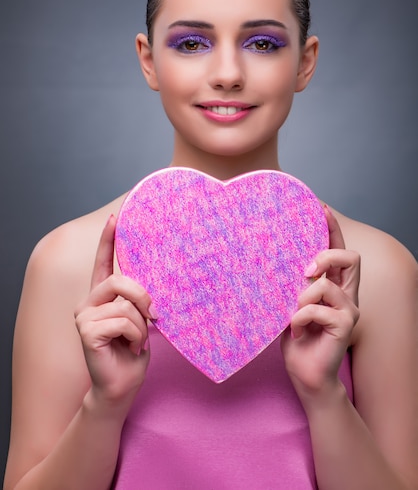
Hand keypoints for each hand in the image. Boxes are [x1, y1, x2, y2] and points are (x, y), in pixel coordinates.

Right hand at [74, 215, 153, 405]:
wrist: (123, 385)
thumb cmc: (133, 351)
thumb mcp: (141, 318)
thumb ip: (140, 298)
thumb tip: (155, 281)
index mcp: (103, 295)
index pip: (102, 261)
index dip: (107, 239)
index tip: (114, 217)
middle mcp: (90, 301)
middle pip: (120, 278)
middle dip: (143, 297)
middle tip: (155, 316)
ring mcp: (84, 315)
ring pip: (125, 303)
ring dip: (141, 325)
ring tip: (137, 339)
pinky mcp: (86, 330)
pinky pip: (122, 320)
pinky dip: (135, 335)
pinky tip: (129, 347)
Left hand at [281, 206, 359, 401]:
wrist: (306, 375)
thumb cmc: (296, 338)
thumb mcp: (289, 304)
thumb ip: (292, 284)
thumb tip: (274, 257)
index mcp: (333, 286)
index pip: (339, 250)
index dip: (333, 228)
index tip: (320, 208)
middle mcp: (346, 295)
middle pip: (351, 258)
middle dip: (326, 256)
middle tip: (304, 269)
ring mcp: (348, 311)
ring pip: (327, 285)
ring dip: (303, 296)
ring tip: (292, 313)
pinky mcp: (345, 327)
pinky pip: (319, 310)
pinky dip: (301, 317)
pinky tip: (295, 329)